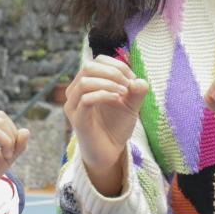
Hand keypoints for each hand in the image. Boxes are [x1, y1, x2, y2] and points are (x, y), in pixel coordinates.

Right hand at [0, 63, 29, 202]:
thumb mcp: (5, 158)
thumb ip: (16, 145)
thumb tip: (26, 131)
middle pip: (2, 116)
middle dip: (12, 133)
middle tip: (10, 152)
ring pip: (1, 124)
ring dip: (10, 140)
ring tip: (6, 156)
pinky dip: (5, 144)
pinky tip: (2, 155)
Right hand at [63, 55, 148, 195]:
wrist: (109, 152)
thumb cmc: (116, 126)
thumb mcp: (131, 105)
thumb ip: (137, 92)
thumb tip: (140, 80)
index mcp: (87, 83)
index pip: (97, 61)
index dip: (117, 65)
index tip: (132, 80)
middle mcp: (76, 92)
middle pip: (88, 66)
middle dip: (113, 72)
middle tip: (128, 85)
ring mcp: (74, 105)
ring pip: (85, 81)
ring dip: (109, 83)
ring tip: (124, 93)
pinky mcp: (77, 119)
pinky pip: (86, 99)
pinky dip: (105, 95)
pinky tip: (118, 100)